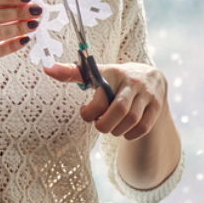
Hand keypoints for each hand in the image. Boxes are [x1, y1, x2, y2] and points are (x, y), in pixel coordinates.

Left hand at [45, 61, 168, 139]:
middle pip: (119, 109)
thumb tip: (47, 68)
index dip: (89, 111)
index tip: (83, 111)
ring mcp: (147, 94)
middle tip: (98, 125)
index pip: (100, 95)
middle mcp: (132, 82)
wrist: (152, 77)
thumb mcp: (98, 73)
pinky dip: (131, 134)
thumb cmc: (116, 79)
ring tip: (111, 128)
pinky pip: (143, 127)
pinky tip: (124, 131)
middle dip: (104, 124)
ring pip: (132, 120)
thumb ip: (73, 72)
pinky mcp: (157, 106)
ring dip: (117, 130)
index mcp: (113, 73)